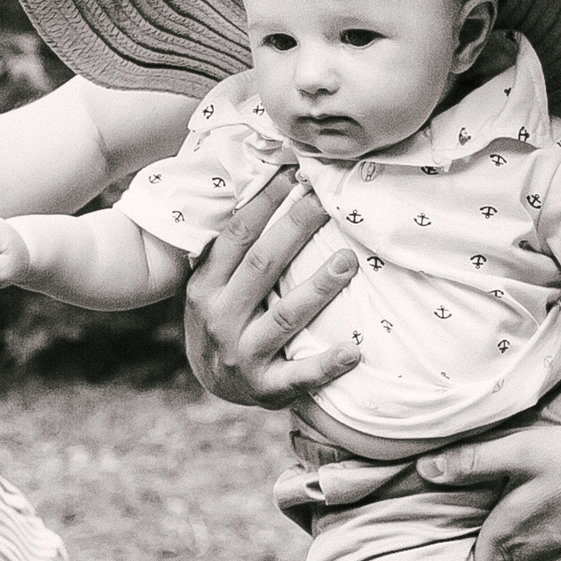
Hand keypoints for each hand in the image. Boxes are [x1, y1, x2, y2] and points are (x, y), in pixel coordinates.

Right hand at [182, 167, 361, 407]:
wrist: (212, 384)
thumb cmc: (223, 318)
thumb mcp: (212, 284)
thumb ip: (236, 249)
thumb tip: (272, 183)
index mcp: (206, 285)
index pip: (237, 235)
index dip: (265, 202)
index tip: (295, 172)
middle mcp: (219, 318)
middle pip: (262, 266)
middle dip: (296, 228)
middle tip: (327, 200)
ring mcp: (241, 354)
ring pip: (284, 317)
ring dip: (318, 288)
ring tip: (348, 260)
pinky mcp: (265, 388)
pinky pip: (299, 375)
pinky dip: (326, 364)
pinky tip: (354, 351)